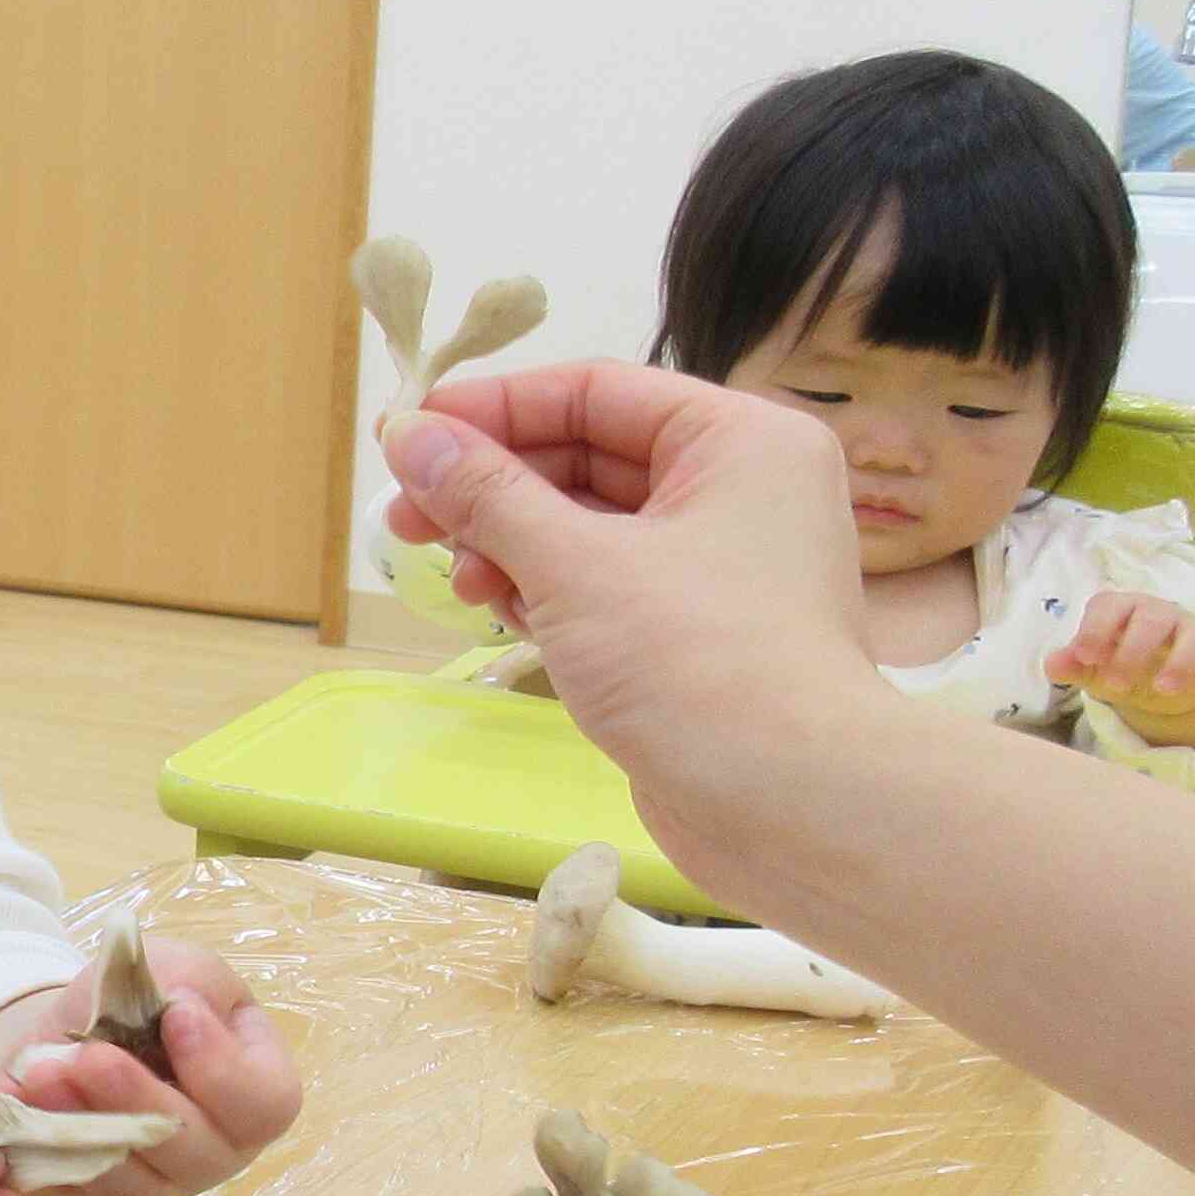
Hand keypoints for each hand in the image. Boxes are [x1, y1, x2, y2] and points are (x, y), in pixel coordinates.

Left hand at [0, 940, 299, 1195]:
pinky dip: (45, 1152)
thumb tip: (173, 1006)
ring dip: (82, 1128)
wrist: (88, 1029)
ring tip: (40, 1075)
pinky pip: (77, 1189)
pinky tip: (19, 1108)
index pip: (264, 1102)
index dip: (221, 1067)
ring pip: (132, 1181)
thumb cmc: (154, 1000)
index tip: (176, 1014)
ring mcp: (165, 1183)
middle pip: (195, 1150)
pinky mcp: (104, 1195)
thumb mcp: (182, 968)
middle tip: (90, 1056)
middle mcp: (221, 1149)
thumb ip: (189, 981)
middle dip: (136, 1099)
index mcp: (259, 1092)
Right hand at [381, 366, 900, 864]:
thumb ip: (485, 494)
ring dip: (511, 542)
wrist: (789, 804)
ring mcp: (721, 566)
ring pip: (592, 525)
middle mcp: (740, 490)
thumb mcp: (573, 565)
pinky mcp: (697, 633)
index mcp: (739, 441)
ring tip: (454, 580)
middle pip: (590, 456)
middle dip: (493, 486)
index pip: (597, 391)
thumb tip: (407, 435)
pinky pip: (606, 583)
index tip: (410, 433)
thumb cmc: (696, 662)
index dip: (495, 407)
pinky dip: (547, 589)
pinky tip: (499, 610)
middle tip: (405, 517)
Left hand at [1048, 589, 1194, 743]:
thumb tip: (1053, 664)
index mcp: (1121, 609)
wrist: (1153, 681)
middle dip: (1132, 651)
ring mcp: (1193, 631)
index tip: (1086, 658)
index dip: (1096, 630)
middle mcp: (1159, 613)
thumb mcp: (1093, 668)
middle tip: (1117, 686)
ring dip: (1181, 662)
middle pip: (1150, 620)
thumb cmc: (1117, 662)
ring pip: (1194, 635)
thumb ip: (1073, 665)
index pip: (1108, 606)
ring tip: (1164, 689)